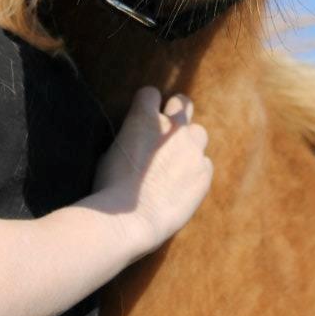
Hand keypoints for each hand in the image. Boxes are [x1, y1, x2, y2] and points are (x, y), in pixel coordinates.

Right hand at [93, 87, 212, 255]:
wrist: (129, 221)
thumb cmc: (110, 188)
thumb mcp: (111, 151)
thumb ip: (131, 137)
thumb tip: (137, 138)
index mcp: (145, 117)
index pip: (150, 93)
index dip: (145, 105)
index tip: (143, 117)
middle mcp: (173, 128)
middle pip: (183, 102)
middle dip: (176, 112)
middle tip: (168, 131)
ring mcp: (192, 150)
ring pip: (199, 133)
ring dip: (189, 143)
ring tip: (176, 164)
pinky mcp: (204, 173)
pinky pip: (204, 164)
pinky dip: (195, 171)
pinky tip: (181, 187)